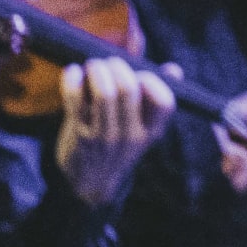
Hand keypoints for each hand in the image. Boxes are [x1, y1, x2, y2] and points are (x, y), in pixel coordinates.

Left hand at [52, 59, 176, 204]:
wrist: (91, 183)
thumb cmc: (118, 143)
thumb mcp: (142, 126)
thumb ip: (155, 94)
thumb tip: (174, 69)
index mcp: (151, 131)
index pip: (164, 103)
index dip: (152, 81)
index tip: (138, 75)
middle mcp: (130, 135)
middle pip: (128, 88)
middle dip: (117, 66)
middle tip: (108, 63)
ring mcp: (105, 137)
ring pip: (103, 93)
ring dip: (96, 70)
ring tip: (92, 66)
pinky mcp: (80, 136)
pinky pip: (75, 100)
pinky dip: (72, 80)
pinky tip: (72, 72)